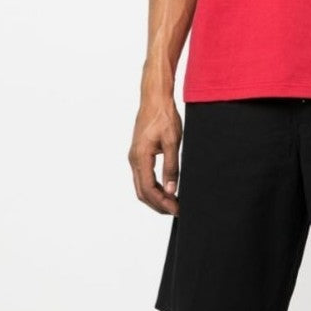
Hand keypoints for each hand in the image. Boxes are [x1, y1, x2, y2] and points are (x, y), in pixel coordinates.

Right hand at [128, 95, 182, 214]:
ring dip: (156, 198)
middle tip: (176, 211)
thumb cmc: (163, 116)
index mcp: (140, 157)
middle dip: (158, 205)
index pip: (149, 190)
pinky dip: (153, 188)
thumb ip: (171, 167)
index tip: (177, 210)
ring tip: (173, 204)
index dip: (163, 203)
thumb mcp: (172, 142)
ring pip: (141, 187)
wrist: (154, 99)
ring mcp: (134, 157)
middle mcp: (134, 159)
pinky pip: (143, 177)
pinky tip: (166, 190)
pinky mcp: (138, 155)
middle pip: (142, 192)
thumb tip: (172, 190)